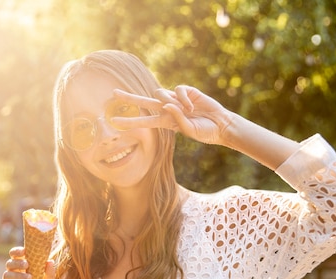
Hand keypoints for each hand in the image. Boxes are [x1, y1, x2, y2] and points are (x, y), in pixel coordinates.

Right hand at [2, 247, 57, 278]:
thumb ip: (49, 273)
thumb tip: (49, 260)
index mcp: (25, 268)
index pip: (16, 256)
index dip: (17, 251)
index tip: (24, 250)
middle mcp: (16, 275)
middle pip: (10, 263)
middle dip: (17, 262)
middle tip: (27, 264)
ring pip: (7, 275)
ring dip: (18, 274)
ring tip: (30, 278)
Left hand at [112, 85, 231, 144]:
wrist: (221, 125)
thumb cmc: (206, 132)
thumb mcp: (190, 130)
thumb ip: (177, 119)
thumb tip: (166, 104)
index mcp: (166, 122)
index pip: (144, 120)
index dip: (130, 121)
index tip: (114, 122)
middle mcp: (168, 109)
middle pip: (144, 101)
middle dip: (129, 98)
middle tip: (113, 93)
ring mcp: (176, 99)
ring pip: (161, 94)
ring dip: (169, 102)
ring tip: (188, 111)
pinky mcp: (186, 91)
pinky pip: (178, 90)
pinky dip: (183, 98)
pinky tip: (192, 107)